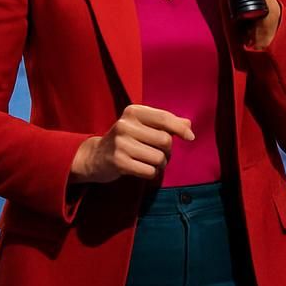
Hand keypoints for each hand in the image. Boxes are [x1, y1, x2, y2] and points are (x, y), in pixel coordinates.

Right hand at [70, 105, 194, 183]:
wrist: (96, 156)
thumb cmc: (126, 139)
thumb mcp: (143, 125)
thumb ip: (165, 123)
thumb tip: (188, 124)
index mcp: (133, 112)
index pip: (164, 118)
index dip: (180, 128)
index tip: (190, 137)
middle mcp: (125, 125)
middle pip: (165, 140)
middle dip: (167, 151)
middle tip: (159, 153)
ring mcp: (120, 144)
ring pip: (159, 158)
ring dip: (160, 164)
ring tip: (150, 162)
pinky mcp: (119, 162)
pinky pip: (149, 171)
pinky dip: (151, 173)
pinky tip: (143, 169)